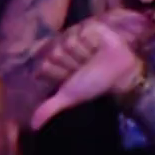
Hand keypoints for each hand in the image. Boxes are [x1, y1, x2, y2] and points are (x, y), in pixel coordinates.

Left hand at [31, 19, 146, 129]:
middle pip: (55, 54)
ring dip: (84, 55)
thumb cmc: (94, 85)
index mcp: (54, 61)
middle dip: (72, 65)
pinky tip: (101, 47)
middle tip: (85, 67)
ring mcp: (76, 35)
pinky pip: (85, 33)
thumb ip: (49, 108)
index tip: (71, 77)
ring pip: (69, 43)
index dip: (59, 74)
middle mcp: (62, 46)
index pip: (44, 65)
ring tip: (94, 58)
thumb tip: (33, 127)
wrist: (120, 76)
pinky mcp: (92, 28)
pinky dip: (94, 43)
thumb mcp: (69, 97)